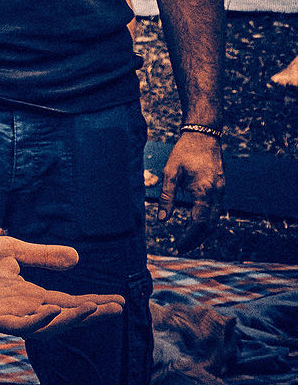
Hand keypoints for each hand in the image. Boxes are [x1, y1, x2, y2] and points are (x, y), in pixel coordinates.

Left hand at [0, 232, 124, 336]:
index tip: (118, 302)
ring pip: (42, 327)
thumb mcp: (10, 250)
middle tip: (114, 309)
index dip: (91, 304)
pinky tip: (51, 310)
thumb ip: (41, 256)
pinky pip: (15, 325)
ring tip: (91, 310)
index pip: (65, 303)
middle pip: (60, 318)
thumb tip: (76, 259)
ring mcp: (2, 315)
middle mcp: (18, 309)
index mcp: (25, 294)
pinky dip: (35, 320)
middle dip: (88, 315)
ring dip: (67, 320)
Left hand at [158, 131, 223, 251]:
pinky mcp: (221, 188)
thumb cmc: (184, 152)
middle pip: (210, 225)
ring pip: (216, 219)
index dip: (189, 238)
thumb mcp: (170, 173)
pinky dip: (207, 221)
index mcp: (205, 191)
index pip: (199, 222)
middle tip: (182, 248)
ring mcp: (222, 191)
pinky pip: (216, 210)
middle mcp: (217, 193)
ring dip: (203, 232)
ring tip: (188, 241)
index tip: (178, 246)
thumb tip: (162, 219)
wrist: (203, 136)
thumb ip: (166, 197)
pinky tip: (195, 225)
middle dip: (197, 239)